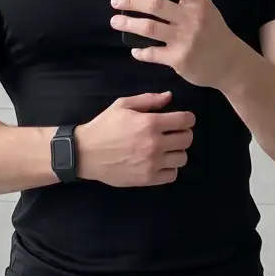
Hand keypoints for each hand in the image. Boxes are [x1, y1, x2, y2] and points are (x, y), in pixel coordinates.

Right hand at [74, 91, 194, 186]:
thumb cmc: (104, 126)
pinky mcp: (148, 178)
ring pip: (183, 158)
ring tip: (167, 148)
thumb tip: (169, 97)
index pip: (185, 120)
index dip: (188, 118)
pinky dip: (170, 168)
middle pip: (187, 139)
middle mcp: (155, 144)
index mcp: (150, 123)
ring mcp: (152, 163)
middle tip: (174, 133)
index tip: (183, 119)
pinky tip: (161, 162)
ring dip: (177, 151)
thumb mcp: (122, 105)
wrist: (86, 153)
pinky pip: (172, 175)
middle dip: (184, 133)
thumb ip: (148, 99)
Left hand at [110, 0, 241, 87]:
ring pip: (149, 27)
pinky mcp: (179, 59)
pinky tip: (135, 50)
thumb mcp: (207, 11)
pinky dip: (141, 52)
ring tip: (116, 21)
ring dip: (129, 23)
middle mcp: (192, 18)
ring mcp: (185, 39)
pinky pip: (152, 53)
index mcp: (198, 2)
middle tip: (116, 1)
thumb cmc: (215, 34)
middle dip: (131, 1)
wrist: (231, 64)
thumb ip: (185, 1)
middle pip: (155, 4)